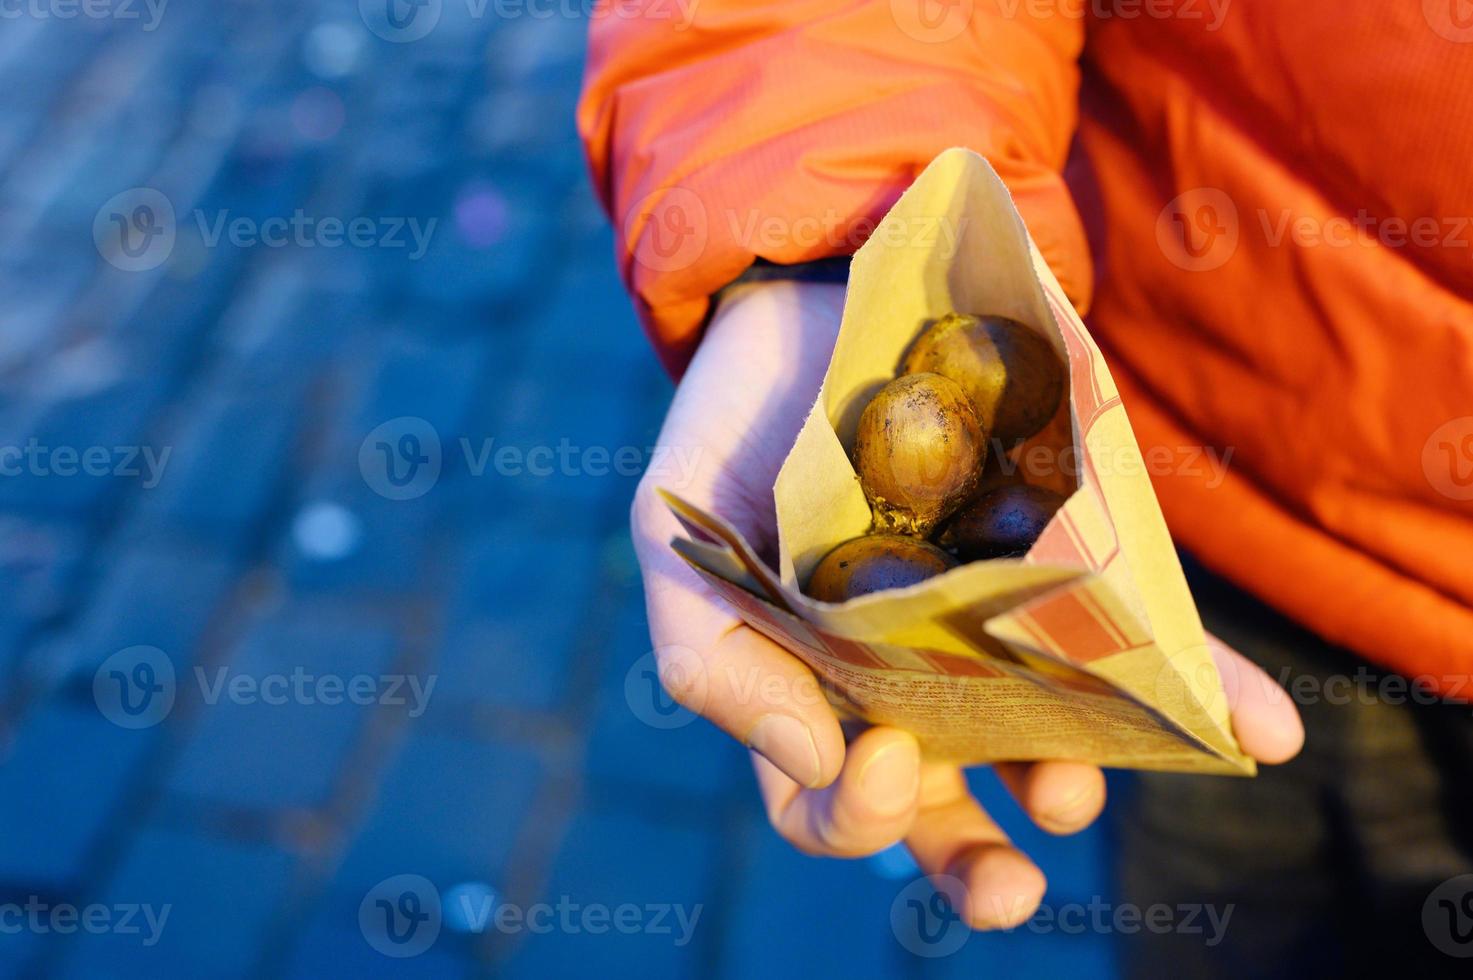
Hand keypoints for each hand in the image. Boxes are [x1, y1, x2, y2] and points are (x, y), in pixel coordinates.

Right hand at [630, 280, 1303, 928]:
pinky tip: (1260, 727)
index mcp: (806, 692)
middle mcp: (903, 680)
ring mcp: (990, 627)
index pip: (827, 802)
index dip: (851, 815)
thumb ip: (707, 653)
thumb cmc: (730, 430)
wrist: (815, 305)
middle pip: (943, 809)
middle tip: (1015, 883)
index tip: (880, 754)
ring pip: (1042, 740)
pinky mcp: (1067, 564)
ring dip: (1076, 780)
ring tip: (1088, 776)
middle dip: (980, 866)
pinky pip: (1142, 642)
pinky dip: (1205, 689)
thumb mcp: (675, 534)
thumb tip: (811, 762)